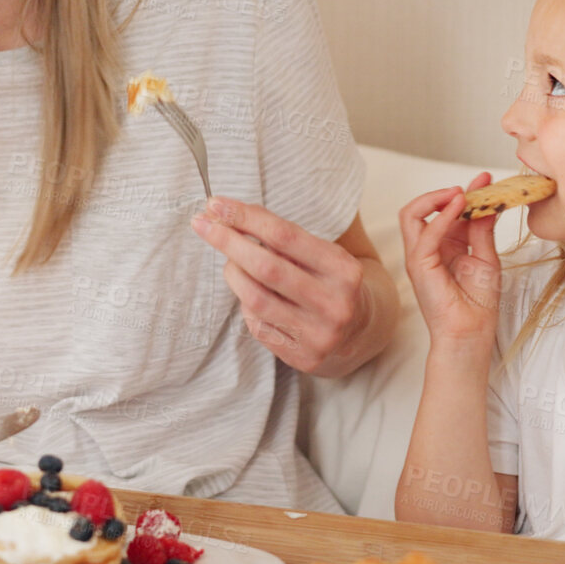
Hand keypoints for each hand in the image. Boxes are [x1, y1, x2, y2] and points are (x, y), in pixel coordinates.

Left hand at [190, 196, 368, 374]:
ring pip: (255, 299)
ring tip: (230, 261)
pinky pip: (257, 325)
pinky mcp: (303, 358)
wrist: (362, 329)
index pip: (284, 235)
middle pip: (266, 267)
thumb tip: (228, 216)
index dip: (246, 218)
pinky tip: (249, 293)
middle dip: (228, 242)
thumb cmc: (330, 280)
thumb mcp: (322, 253)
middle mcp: (334, 303)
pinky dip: (245, 303)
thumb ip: (284, 238)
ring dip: (233, 273)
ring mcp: (319, 335)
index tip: (216, 205)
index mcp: (343, 269)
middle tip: (202, 224)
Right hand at [398, 174, 502, 345]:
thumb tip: (489, 204)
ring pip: (411, 214)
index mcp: (446, 246)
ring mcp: (420, 256)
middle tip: (471, 187)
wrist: (471, 333)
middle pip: (421, 209)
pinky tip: (459, 207)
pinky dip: (441, 217)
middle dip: (444, 193)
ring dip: (436, 198)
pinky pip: (424, 234)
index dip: (466, 194)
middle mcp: (429, 248)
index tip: (486, 180)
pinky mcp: (418, 265)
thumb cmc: (478, 304)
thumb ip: (483, 231)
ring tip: (460, 194)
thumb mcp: (487, 260)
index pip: (446, 211)